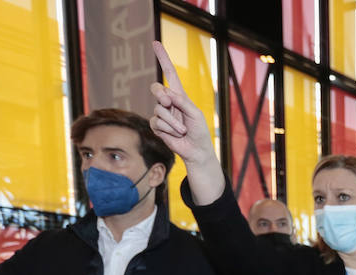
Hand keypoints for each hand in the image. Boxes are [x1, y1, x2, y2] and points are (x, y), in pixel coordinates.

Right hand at [149, 42, 224, 203]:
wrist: (197, 150)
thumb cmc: (200, 131)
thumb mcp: (195, 114)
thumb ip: (182, 102)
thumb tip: (168, 93)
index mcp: (179, 95)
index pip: (170, 73)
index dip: (163, 58)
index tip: (155, 43)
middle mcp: (168, 102)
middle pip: (156, 89)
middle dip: (160, 94)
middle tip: (169, 102)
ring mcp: (161, 114)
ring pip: (158, 110)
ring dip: (173, 122)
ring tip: (183, 130)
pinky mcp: (157, 126)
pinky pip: (156, 123)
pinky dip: (168, 129)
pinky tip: (175, 135)